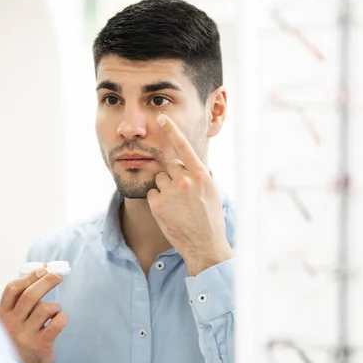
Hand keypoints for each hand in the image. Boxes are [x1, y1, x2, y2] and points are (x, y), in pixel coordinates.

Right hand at [0, 268, 67, 362]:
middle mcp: (11, 325)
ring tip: (55, 311)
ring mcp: (24, 336)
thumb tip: (45, 268)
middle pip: (30, 295)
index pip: (12, 288)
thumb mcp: (15, 315)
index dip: (29, 276)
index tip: (43, 269)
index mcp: (2, 313)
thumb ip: (25, 295)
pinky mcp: (40, 345)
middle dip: (47, 281)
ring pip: (45, 308)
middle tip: (59, 275)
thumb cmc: (23, 331)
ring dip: (55, 305)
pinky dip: (63, 317)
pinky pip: (57, 323)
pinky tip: (59, 320)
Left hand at [147, 113, 231, 275]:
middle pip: (170, 166)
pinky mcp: (158, 203)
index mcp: (201, 175)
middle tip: (183, 195)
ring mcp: (171, 191)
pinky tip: (169, 212)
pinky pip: (152, 193)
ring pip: (159, 179)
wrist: (204, 245)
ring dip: (164, 188)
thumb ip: (198, 175)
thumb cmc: (210, 218)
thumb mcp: (211, 192)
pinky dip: (157, 201)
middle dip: (173, 176)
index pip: (184, 147)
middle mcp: (186, 180)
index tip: (162, 118)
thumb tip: (186, 164)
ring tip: (177, 205)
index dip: (172, 131)